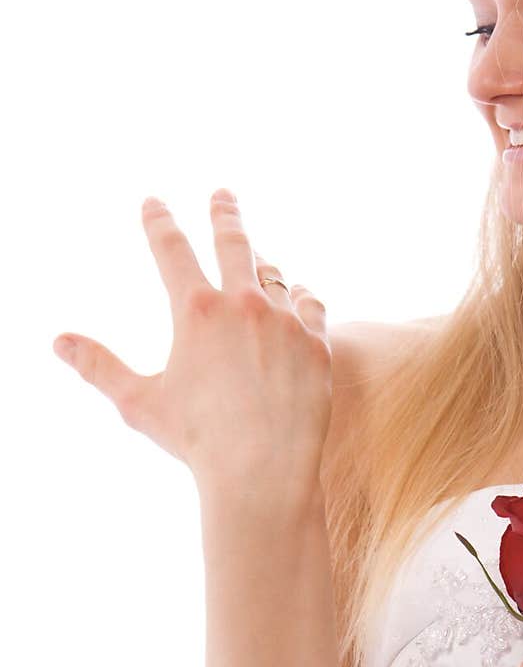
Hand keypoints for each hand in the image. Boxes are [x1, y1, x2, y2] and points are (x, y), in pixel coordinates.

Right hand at [52, 190, 332, 493]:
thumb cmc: (196, 441)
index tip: (153, 203)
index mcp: (196, 311)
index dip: (159, 222)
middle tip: (223, 195)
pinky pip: (311, 305)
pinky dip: (301, 298)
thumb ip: (99, 366)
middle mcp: (244, 305)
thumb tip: (58, 341)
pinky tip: (298, 296)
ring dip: (263, 268)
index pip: (171, 249)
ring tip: (260, 262)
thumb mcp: (139, 402)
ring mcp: (286, 322)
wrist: (263, 471)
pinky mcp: (318, 344)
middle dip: (225, 214)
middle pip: (234, 243)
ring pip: (275, 277)